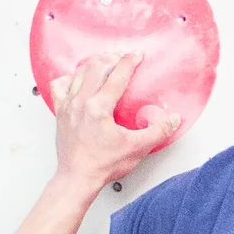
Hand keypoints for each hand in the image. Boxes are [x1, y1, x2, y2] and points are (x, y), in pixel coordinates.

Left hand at [50, 52, 178, 186]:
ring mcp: (68, 106)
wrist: (78, 178)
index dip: (129, 62)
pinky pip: (60, 86)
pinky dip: (70, 78)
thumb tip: (173, 119)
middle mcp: (81, 102)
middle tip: (122, 57)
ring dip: (93, 64)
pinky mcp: (60, 113)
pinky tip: (77, 80)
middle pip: (96, 67)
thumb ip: (158, 131)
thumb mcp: (137, 148)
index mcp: (99, 107)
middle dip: (111, 58)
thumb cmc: (102, 165)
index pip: (117, 76)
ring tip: (103, 63)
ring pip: (78, 73)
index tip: (137, 55)